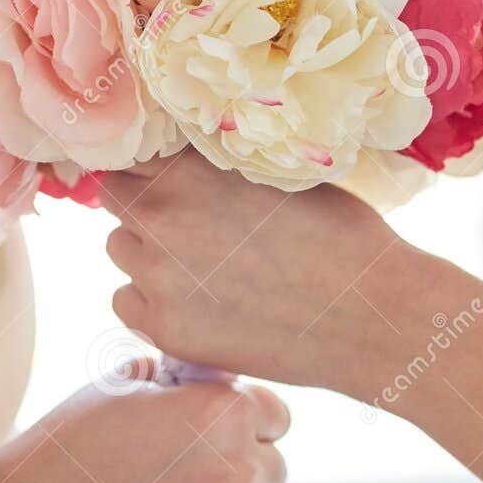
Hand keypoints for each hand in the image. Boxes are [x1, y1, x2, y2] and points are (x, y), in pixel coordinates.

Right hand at [0, 365, 288, 482]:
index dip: (246, 415)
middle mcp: (237, 466)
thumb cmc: (80, 439)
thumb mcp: (132, 384)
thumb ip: (186, 376)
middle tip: (195, 462)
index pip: (276, 412)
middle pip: (275, 460)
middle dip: (244, 458)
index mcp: (222, 413)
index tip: (218, 425)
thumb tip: (217, 372)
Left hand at [100, 149, 408, 391]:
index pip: (131, 154)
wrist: (367, 315)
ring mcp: (156, 276)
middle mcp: (161, 217)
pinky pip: (127, 303)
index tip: (172, 182)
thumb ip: (217, 168)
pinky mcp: (163, 328)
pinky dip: (151, 302)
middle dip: (144, 207)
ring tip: (199, 268)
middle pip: (115, 199)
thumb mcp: (277, 174)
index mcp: (188, 169)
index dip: (152, 168)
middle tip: (186, 226)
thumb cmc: (340, 237)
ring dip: (146, 254)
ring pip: (120, 251)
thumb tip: (187, 163)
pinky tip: (198, 304)